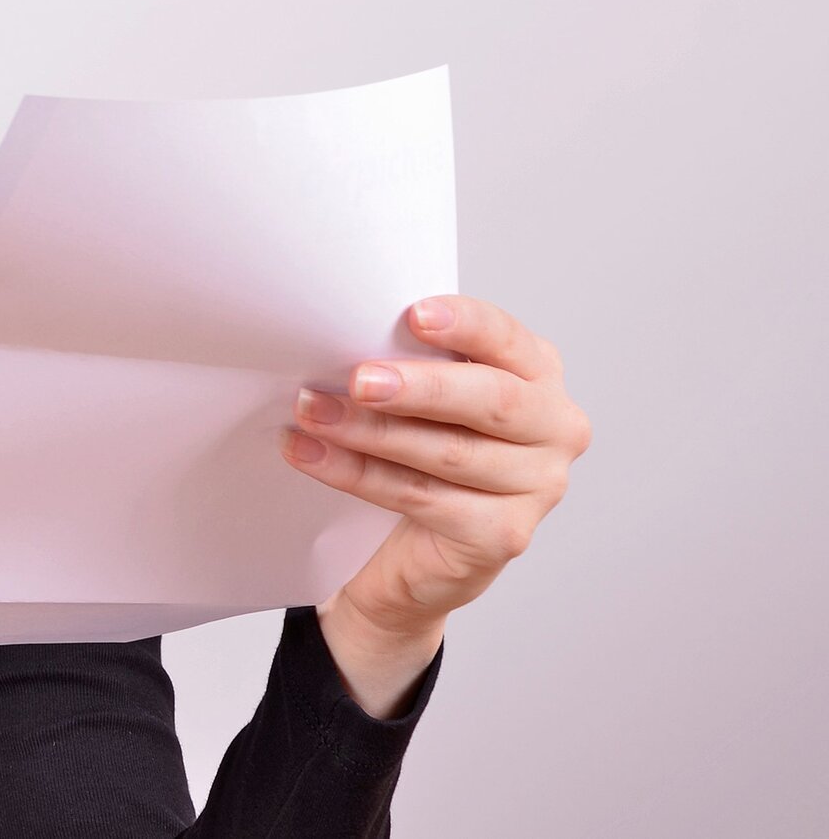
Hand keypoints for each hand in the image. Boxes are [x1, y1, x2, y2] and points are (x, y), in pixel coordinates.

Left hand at [280, 294, 592, 634]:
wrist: (423, 549)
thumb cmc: (426, 448)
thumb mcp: (428, 396)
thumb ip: (413, 363)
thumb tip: (341, 332)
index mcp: (538, 373)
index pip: (507, 339)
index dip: (465, 324)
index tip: (414, 315)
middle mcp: (554, 427)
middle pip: (490, 400)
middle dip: (417, 388)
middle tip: (358, 379)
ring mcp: (538, 486)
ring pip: (448, 452)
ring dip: (369, 431)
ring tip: (312, 413)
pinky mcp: (504, 534)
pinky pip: (421, 496)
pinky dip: (357, 473)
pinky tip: (311, 454)